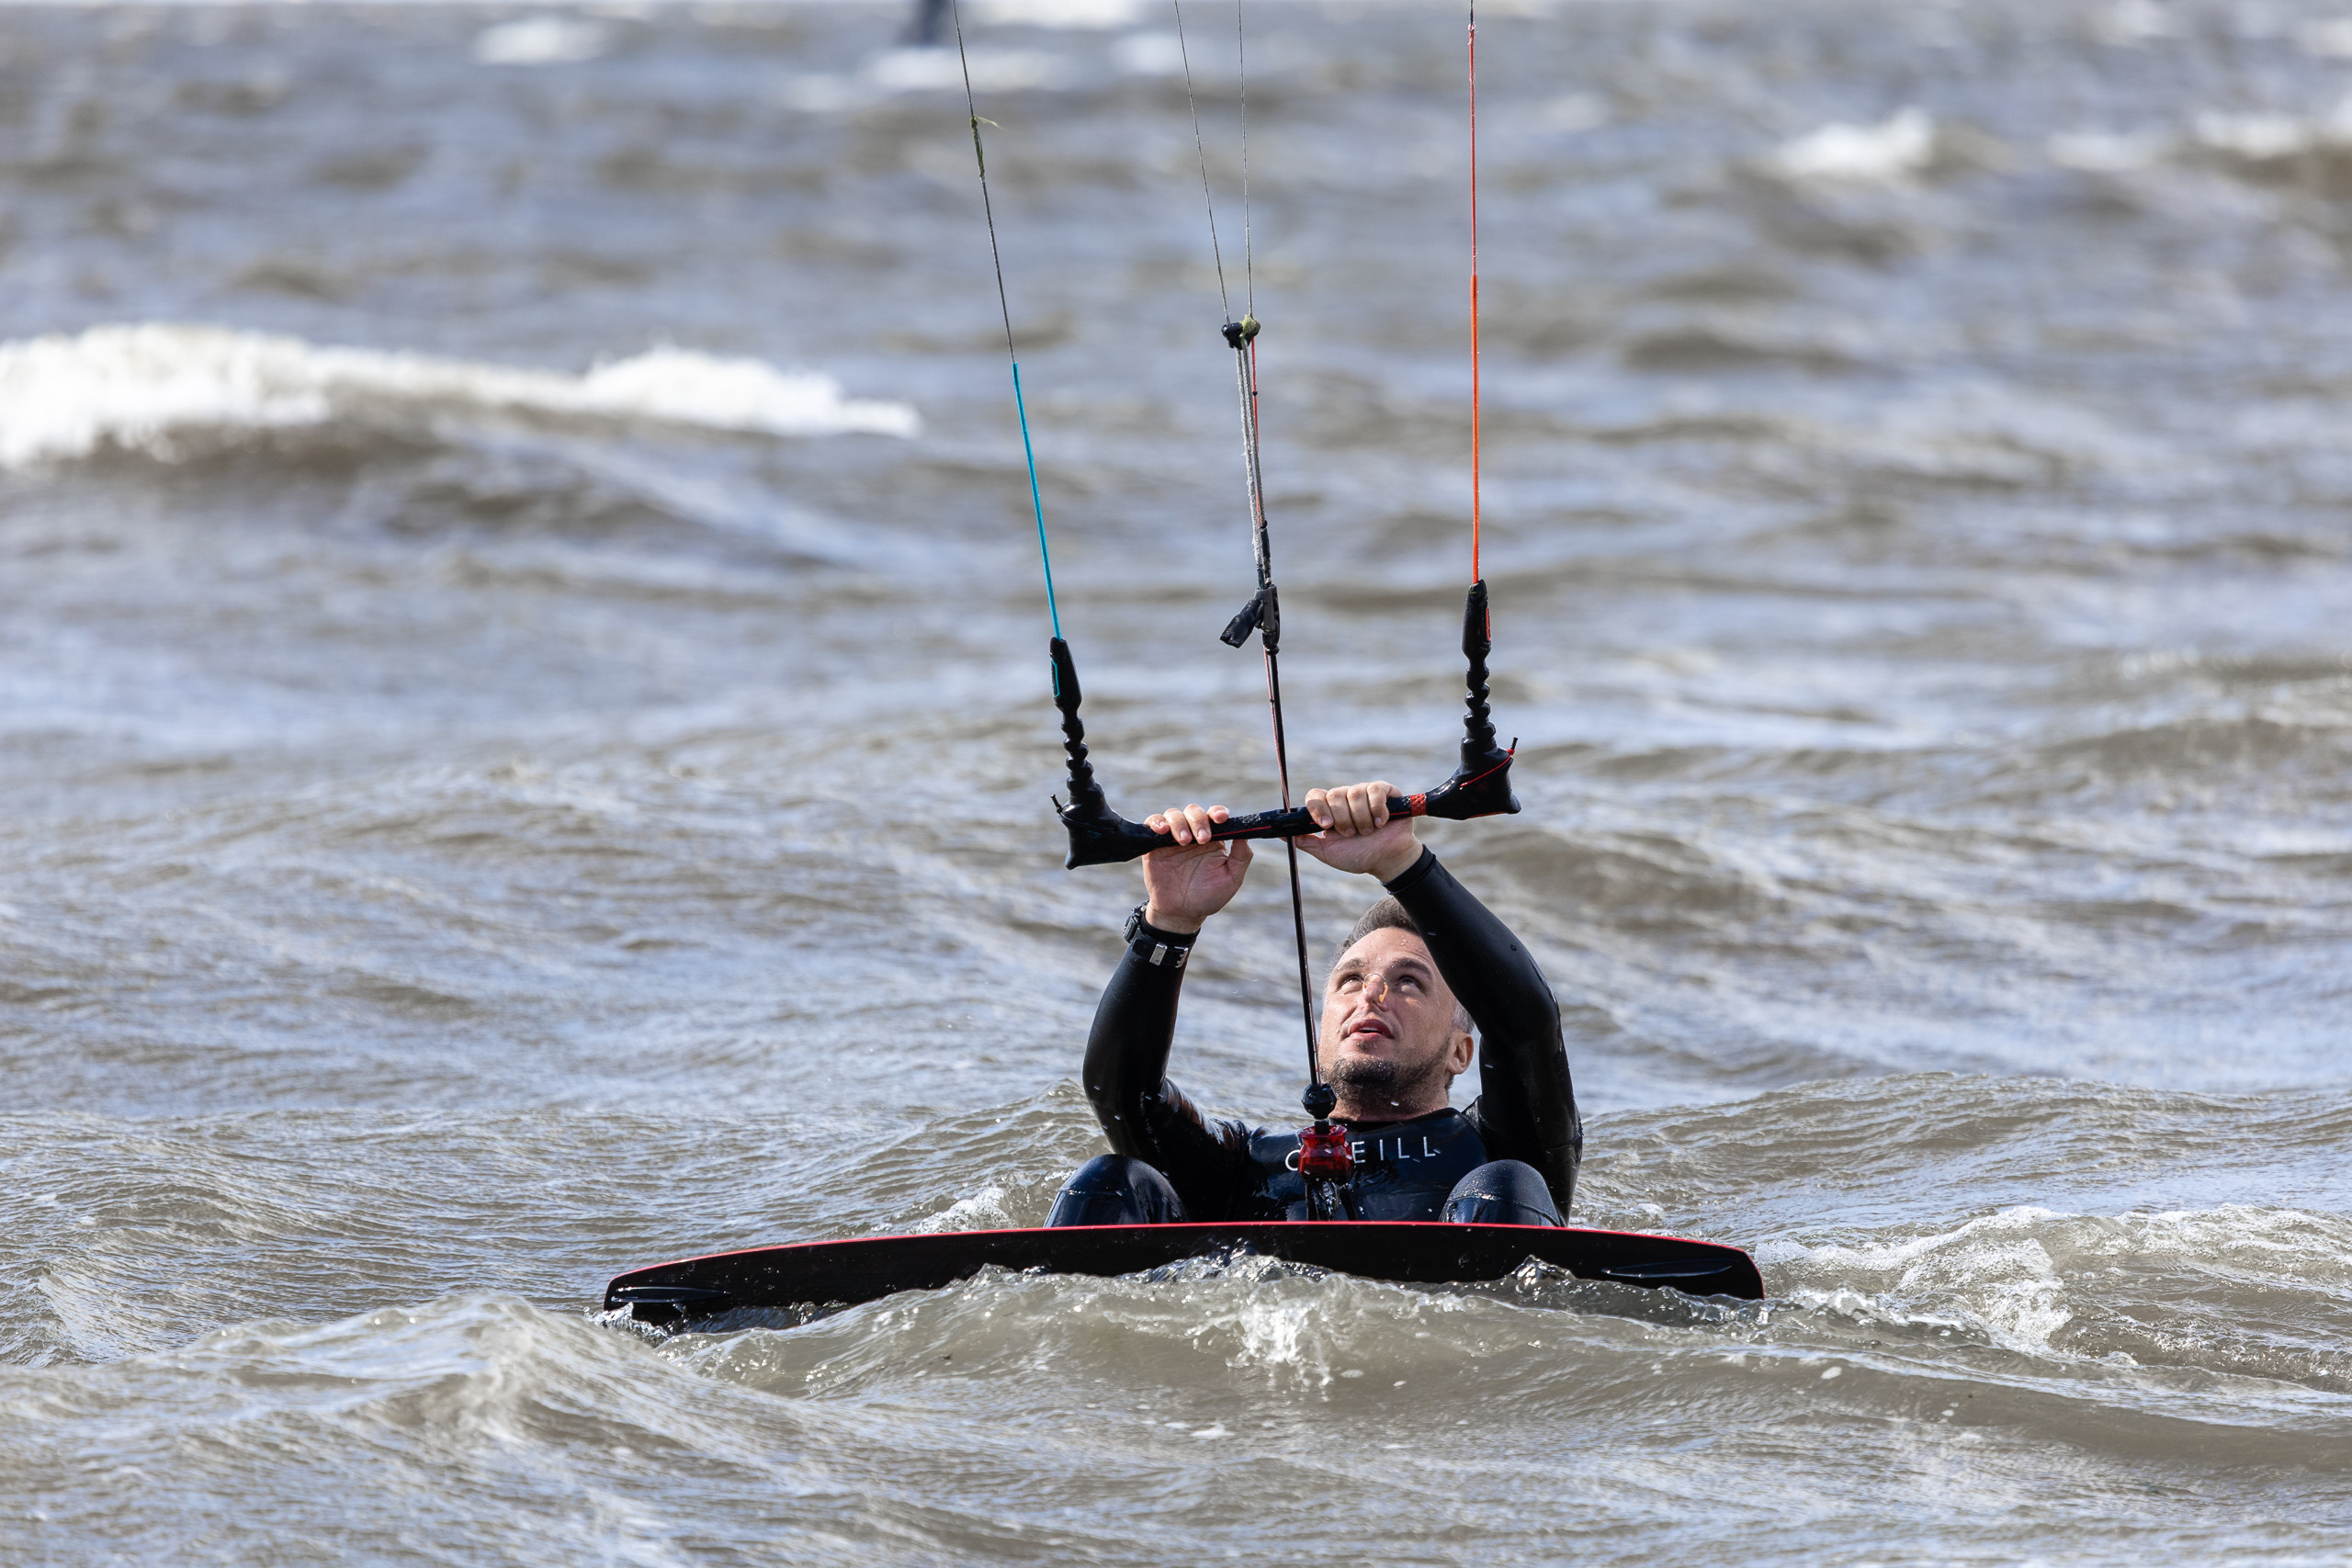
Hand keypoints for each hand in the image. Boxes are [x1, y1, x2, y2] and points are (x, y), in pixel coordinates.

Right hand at [1139, 803, 1253, 932]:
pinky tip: (1162, 831)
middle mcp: (1193, 834)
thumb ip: (1241, 856)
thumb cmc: (1208, 897)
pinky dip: (1156, 822)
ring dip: (1179, 823)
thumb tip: (1246, 833)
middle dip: (1199, 820)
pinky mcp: (1155, 845)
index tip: (1222, 818)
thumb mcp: (1231, 879)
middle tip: (1202, 839)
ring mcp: (1173, 839)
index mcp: (1213, 839)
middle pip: (1194, 811)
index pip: (1215, 816)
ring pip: (1174, 814)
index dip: (1218, 812)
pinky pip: (1152, 823)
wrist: (1181, 914)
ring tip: (1184, 842)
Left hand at [1297, 781, 1420, 882]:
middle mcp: (1344, 797)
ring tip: (1368, 832)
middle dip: (1343, 819)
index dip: (1318, 809)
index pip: (1315, 796)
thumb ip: (1304, 840)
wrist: (1387, 861)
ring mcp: (1364, 792)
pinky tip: (1380, 823)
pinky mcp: (1385, 792)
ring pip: (1355, 793)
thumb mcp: (1326, 851)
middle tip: (1352, 834)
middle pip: (1334, 795)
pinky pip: (1375, 790)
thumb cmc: (1357, 855)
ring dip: (1361, 819)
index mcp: (1329, 809)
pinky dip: (1377, 809)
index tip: (1326, 826)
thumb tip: (1280, 833)